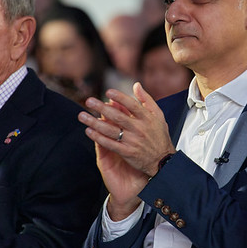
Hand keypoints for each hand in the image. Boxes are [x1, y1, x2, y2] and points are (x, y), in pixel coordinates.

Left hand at [78, 83, 175, 218]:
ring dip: (95, 123)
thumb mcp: (158, 116)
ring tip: (82, 116)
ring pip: (111, 130)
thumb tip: (136, 85)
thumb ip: (147, 100)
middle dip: (102, 108)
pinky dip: (98, 138)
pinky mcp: (127, 153)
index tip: (108, 92)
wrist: (164, 161)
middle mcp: (139, 129)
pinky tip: (88, 131)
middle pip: (118, 117)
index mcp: (147, 118)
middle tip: (89, 101)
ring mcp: (133, 141)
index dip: (120, 98)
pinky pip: (110, 144)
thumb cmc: (160, 136)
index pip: (132, 105)